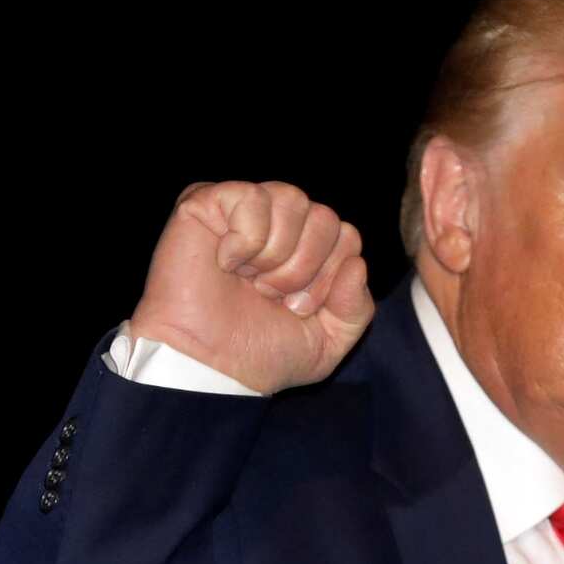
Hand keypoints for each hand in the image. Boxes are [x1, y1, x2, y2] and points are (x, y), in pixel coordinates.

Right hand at [128, 181, 373, 393]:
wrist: (208, 366)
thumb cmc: (260, 353)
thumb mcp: (328, 342)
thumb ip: (357, 307)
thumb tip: (357, 264)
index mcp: (309, 249)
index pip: (348, 237)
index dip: (329, 277)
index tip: (296, 308)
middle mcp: (280, 224)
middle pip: (325, 217)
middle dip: (303, 269)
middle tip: (270, 295)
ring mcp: (245, 210)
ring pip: (293, 200)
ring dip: (275, 254)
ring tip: (249, 280)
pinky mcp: (206, 202)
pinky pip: (252, 197)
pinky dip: (244, 239)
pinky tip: (225, 262)